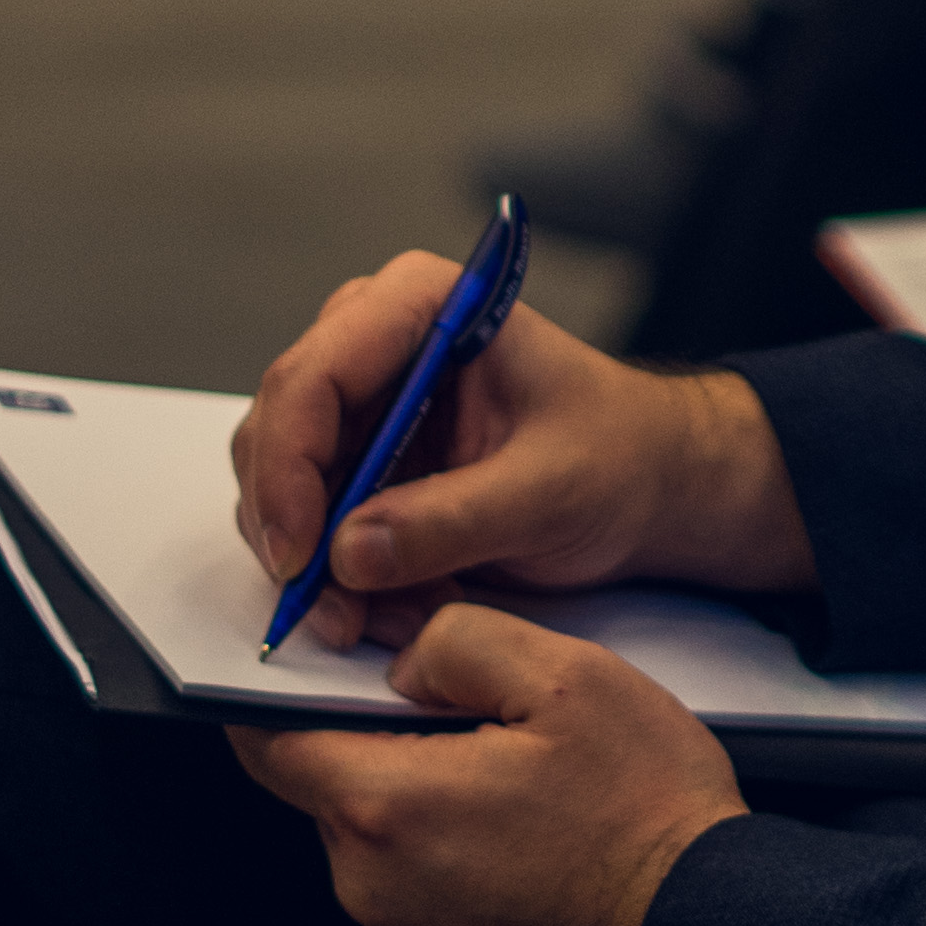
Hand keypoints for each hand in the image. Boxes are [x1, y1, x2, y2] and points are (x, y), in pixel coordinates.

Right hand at [231, 252, 810, 653]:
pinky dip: (344, 583)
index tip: (301, 557)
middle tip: (335, 616)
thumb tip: (347, 554)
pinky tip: (400, 611)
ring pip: (281, 491)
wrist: (648, 482)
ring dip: (322, 571)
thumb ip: (454, 520)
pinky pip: (313, 529)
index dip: (287, 469)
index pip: (313, 377)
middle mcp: (374, 344)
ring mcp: (361, 407)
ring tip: (391, 620)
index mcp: (422, 305)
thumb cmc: (618, 454)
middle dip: (297, 535)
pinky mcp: (362, 465)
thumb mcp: (552, 490)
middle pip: (278, 434)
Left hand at [238, 601, 741, 925]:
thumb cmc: (644, 806)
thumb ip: (458, 639)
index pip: (267, 740)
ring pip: (366, 829)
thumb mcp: (566, 675)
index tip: (321, 660)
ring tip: (504, 775)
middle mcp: (369, 881)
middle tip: (465, 714)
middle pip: (323, 782)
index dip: (281, 688)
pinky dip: (434, 845)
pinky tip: (510, 829)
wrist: (696, 924)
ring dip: (410, 792)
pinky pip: (399, 880)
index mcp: (386, 804)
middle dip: (372, 737)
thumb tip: (400, 662)